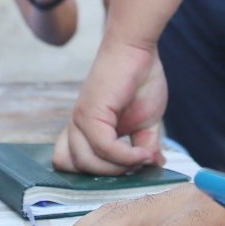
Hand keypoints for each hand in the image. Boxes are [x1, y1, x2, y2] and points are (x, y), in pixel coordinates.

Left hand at [54, 37, 169, 173]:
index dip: (94, 173)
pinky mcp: (90, 112)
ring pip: (87, 163)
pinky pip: (104, 148)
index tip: (127, 170)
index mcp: (85, 130)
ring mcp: (80, 120)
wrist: (137, 49)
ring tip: (142, 158)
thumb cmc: (140, 80)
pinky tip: (144, 152)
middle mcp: (77, 126)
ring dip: (118, 169)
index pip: (71, 163)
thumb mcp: (145, 123)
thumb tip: (153, 166)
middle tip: (138, 166)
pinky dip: (126, 157)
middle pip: (77, 169)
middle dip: (111, 176)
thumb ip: (144, 146)